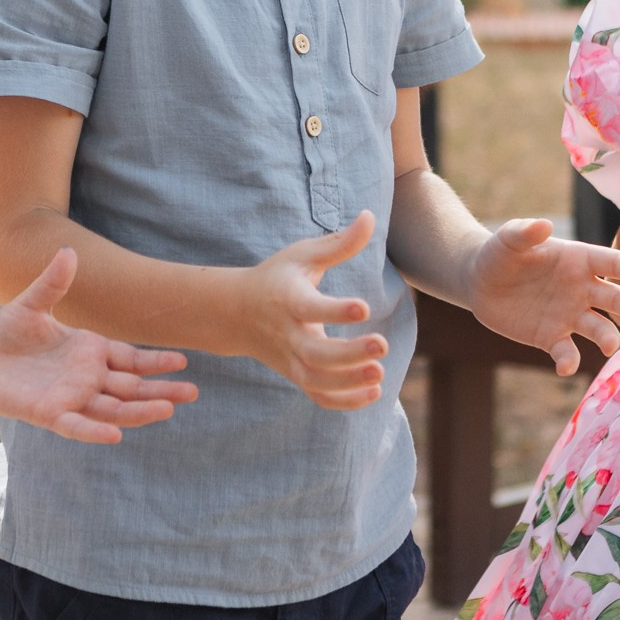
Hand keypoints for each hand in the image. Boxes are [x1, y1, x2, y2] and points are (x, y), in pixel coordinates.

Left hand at [0, 247, 200, 442]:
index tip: (184, 361)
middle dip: (161, 390)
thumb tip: (69, 250)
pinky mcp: (47, 413)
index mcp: (89, 351)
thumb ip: (53, 283)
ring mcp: (69, 397)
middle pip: (131, 387)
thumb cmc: (5, 332)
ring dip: (139, 411)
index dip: (156, 361)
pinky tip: (115, 435)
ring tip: (168, 410)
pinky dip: (94, 431)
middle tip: (192, 393)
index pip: (131, 359)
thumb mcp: (32, 303)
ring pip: (112, 409)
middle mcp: (85, 378)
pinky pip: (75, 425)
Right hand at [236, 212, 389, 409]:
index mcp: (287, 299)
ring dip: (348, 382)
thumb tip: (371, 217)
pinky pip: (318, 395)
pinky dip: (344, 401)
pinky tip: (375, 391)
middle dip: (348, 354)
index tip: (363, 308)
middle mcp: (287, 333)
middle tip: (382, 345)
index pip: (309, 308)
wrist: (236, 312)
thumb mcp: (303, 255)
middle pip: (314, 353)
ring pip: (316, 380)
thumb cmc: (278, 277)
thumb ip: (339, 243)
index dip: (335, 311)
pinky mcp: (296, 375)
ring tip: (380, 373)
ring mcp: (290, 359)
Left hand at [463, 217, 619, 372]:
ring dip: (608, 337)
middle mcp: (583, 289)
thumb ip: (525, 232)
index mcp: (579, 260)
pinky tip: (565, 367)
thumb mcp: (509, 238)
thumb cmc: (501, 253)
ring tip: (609, 345)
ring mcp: (570, 315)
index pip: (611, 262)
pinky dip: (569, 361)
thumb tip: (545, 225)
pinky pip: (567, 352)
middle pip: (615, 298)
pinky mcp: (552, 338)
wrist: (479, 282)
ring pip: (599, 328)